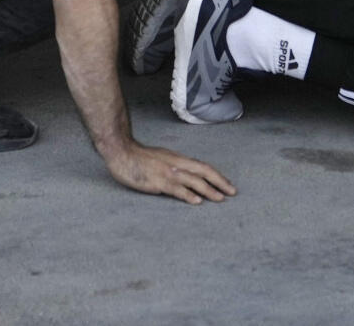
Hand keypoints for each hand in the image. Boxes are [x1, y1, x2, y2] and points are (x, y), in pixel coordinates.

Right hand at [104, 141, 235, 203]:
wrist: (121, 152)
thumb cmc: (139, 157)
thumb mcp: (161, 159)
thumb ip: (174, 167)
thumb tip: (186, 178)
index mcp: (177, 159)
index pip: (202, 167)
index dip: (217, 176)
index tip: (228, 185)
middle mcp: (176, 164)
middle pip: (203, 172)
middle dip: (220, 182)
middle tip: (232, 192)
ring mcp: (167, 173)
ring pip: (194, 181)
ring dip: (208, 190)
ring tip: (220, 199)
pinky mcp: (158, 181)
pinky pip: (176, 189)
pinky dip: (188, 195)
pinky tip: (196, 201)